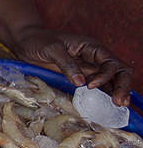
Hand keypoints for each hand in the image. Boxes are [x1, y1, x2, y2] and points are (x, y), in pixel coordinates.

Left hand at [12, 27, 133, 105]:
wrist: (26, 42)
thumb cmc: (38, 41)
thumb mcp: (51, 49)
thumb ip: (66, 64)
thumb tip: (81, 82)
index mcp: (91, 47)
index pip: (111, 62)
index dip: (106, 75)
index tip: (90, 85)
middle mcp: (94, 58)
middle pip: (118, 71)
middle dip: (122, 86)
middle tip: (120, 102)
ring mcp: (89, 68)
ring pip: (110, 80)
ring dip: (115, 92)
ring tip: (117, 106)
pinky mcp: (80, 76)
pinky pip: (98, 86)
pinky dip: (103, 95)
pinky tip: (105, 105)